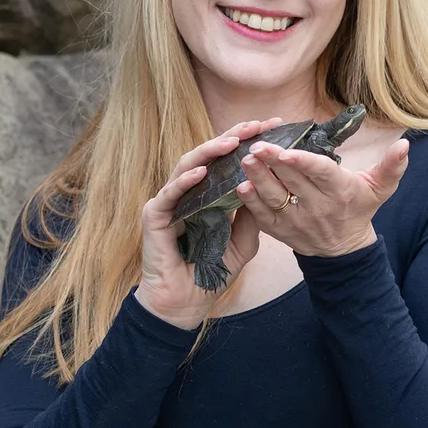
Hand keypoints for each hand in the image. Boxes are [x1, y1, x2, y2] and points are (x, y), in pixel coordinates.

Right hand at [136, 117, 282, 329]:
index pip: (228, 160)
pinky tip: (202, 171)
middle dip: (233, 136)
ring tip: (232, 141)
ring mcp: (170, 202)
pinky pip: (169, 193)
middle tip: (258, 125)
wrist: (185, 303)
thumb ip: (253, 215)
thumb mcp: (244, 241)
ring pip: (187, 165)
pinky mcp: (155, 216)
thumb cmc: (210, 272)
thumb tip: (266, 184)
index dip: (248, 142)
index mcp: (208, 194)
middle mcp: (188, 192)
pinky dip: (184, 181)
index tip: (273, 128)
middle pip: (209, 155)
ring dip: (209, 151)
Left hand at [234, 137, 410, 256]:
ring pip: (274, 198)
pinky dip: (250, 202)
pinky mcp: (280, 230)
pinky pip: (262, 216)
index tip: (286, 150)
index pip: (320, 174)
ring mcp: (296, 221)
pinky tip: (240, 186)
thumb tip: (405, 144)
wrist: (343, 248)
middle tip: (256, 146)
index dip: (302, 162)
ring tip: (245, 161)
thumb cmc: (359, 209)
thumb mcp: (380, 189)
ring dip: (258, 179)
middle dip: (273, 163)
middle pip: (292, 182)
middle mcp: (317, 207)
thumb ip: (392, 167)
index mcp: (340, 192)